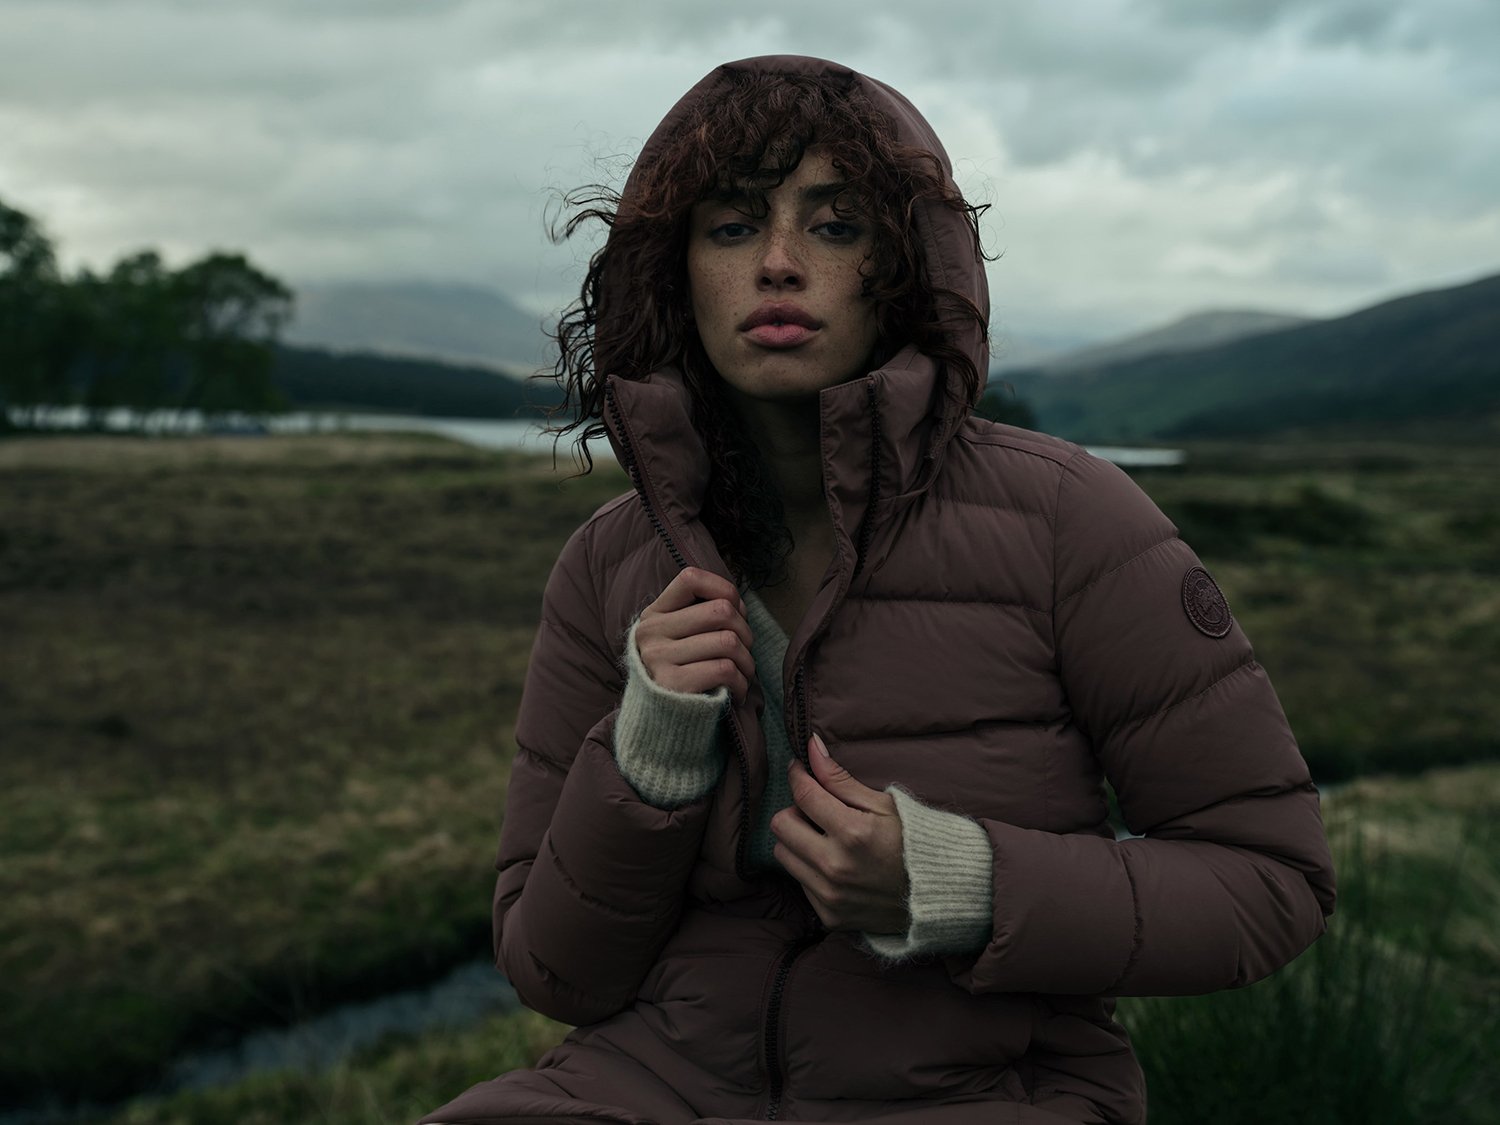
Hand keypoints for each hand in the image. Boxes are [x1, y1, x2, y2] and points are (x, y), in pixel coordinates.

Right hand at [634, 567, 754, 704]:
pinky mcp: (672, 685)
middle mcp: (651, 633)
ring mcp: (658, 658)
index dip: (723, 588)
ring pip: (728, 642)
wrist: (660, 726)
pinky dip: (742, 683)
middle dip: (746, 632)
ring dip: (748, 662)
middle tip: (744, 652)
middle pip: (721, 611)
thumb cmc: (682, 675)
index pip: (690, 578)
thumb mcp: (680, 639)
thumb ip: (704, 615)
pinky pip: (725, 670)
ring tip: (743, 675)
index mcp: (654, 615)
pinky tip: (737, 692)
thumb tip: (737, 604)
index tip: (734, 610)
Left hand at [770, 732, 909, 933]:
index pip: (803, 795)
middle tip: (817, 810)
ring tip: (826, 839)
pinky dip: (810, 869)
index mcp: (853, 833)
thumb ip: (840, 779)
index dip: (798, 776)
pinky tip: (837, 865)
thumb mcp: (883, 804)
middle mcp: (836, 867)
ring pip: (783, 854)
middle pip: (781, 825)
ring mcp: (831, 895)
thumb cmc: (913, 841)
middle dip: (795, 811)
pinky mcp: (829, 916)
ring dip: (798, 841)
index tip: (800, 770)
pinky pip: (799, 882)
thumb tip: (811, 747)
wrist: (937, 896)